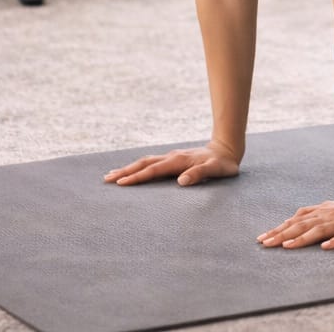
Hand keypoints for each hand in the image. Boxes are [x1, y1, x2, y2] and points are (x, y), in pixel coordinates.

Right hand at [103, 141, 241, 185]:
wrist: (227, 150)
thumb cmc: (222, 164)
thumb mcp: (215, 170)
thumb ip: (200, 174)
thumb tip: (181, 181)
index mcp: (178, 161)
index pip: (153, 170)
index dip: (137, 177)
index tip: (121, 183)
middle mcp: (171, 157)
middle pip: (144, 164)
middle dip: (125, 171)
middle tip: (106, 179)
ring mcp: (171, 157)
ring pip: (145, 162)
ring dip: (129, 168)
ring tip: (112, 175)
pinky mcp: (173, 160)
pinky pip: (151, 163)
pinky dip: (138, 167)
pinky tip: (132, 171)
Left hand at [257, 191, 333, 249]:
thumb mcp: (329, 209)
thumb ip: (312, 215)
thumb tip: (292, 220)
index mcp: (321, 212)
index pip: (295, 221)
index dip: (278, 229)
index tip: (262, 238)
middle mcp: (328, 216)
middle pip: (302, 225)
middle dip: (282, 234)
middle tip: (265, 243)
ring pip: (319, 230)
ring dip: (302, 238)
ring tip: (287, 247)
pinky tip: (326, 248)